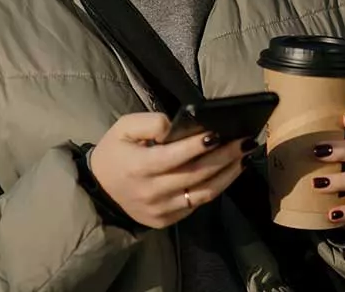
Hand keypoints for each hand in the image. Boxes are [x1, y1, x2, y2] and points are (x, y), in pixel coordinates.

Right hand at [87, 112, 255, 228]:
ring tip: (245, 156)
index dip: (197, 146)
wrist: (98, 193)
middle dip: (224, 157)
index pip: (173, 157)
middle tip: (246, 141)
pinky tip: (230, 172)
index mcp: (138, 167)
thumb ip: (149, 122)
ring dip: (228, 175)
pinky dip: (216, 188)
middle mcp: (151, 192)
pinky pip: (197, 204)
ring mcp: (161, 210)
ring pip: (203, 194)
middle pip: (196, 175)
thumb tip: (178, 125)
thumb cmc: (114, 154)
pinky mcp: (167, 221)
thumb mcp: (122, 128)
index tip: (218, 133)